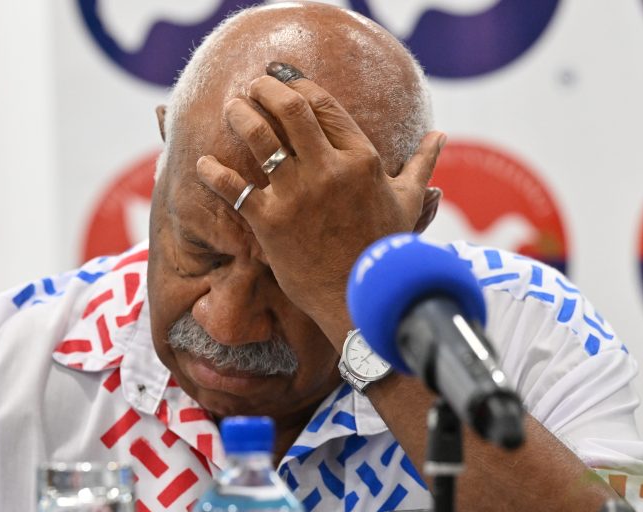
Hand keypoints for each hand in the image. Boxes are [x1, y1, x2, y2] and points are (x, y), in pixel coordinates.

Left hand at [196, 63, 444, 345]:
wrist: (360, 300)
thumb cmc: (385, 250)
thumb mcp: (408, 202)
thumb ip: (421, 164)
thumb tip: (439, 137)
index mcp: (362, 159)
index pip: (323, 105)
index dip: (297, 86)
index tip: (283, 81)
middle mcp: (329, 170)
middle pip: (288, 109)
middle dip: (265, 89)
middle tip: (253, 86)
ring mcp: (298, 195)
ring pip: (258, 137)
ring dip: (240, 116)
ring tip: (231, 109)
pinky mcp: (270, 223)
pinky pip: (234, 188)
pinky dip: (214, 173)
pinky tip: (203, 165)